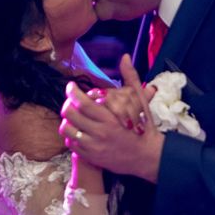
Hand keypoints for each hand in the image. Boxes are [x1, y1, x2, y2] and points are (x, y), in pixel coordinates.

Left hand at [59, 55, 162, 181]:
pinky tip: (78, 130)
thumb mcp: (139, 102)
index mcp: (110, 118)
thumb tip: (125, 57)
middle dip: (67, 104)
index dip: (72, 91)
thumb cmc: (143, 128)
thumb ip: (131, 78)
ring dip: (66, 120)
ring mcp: (94, 147)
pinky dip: (71, 135)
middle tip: (70, 100)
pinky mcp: (91, 157)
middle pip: (70, 114)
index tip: (71, 86)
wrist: (148, 157)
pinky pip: (71, 144)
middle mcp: (99, 133)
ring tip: (72, 116)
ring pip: (67, 130)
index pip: (82, 102)